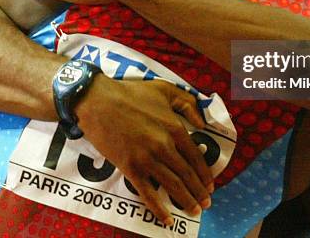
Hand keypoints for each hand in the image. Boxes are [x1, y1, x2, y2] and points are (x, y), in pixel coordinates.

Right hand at [76, 73, 213, 224]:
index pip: (196, 157)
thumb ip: (187, 103)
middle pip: (187, 175)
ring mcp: (147, 159)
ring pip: (173, 186)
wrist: (98, 101)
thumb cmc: (131, 93)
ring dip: (186, 201)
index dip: (205, 174)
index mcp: (175, 128)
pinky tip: (167, 219)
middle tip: (206, 203)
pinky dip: (159, 209)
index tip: (210, 185)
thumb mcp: (164, 89)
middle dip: (199, 192)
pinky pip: (148, 193)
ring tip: (194, 211)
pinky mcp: (130, 168)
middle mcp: (165, 146)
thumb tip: (202, 123)